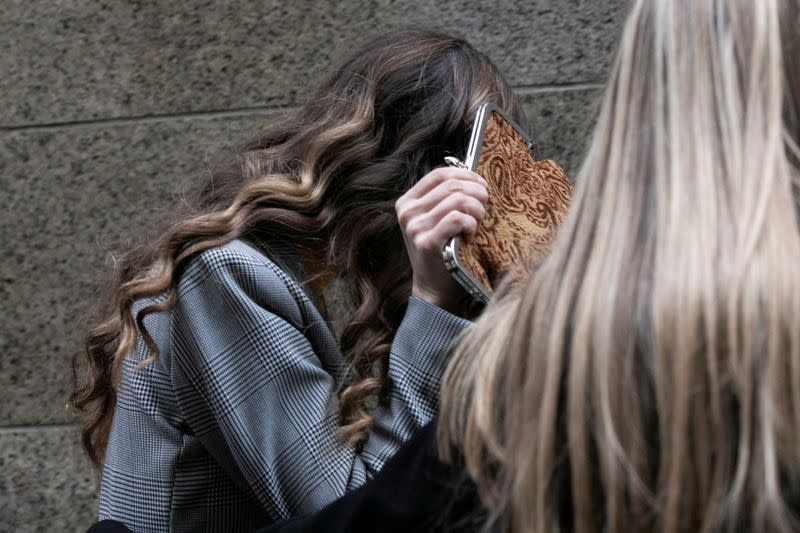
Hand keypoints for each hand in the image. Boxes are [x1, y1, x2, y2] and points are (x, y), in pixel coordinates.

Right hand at [395, 166, 488, 312]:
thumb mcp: (435, 221)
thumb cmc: (442, 251)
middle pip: (452, 185)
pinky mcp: (426, 242)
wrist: (433, 288)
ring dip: (477, 211)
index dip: (465, 175)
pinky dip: (471, 225)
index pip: (439, 174)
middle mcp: (408, 212)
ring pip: (458, 200)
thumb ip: (445, 199)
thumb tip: (474, 178)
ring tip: (477, 225)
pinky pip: (457, 219)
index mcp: (407, 202)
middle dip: (477, 193)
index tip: (482, 185)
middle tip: (484, 209)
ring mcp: (415, 227)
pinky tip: (470, 237)